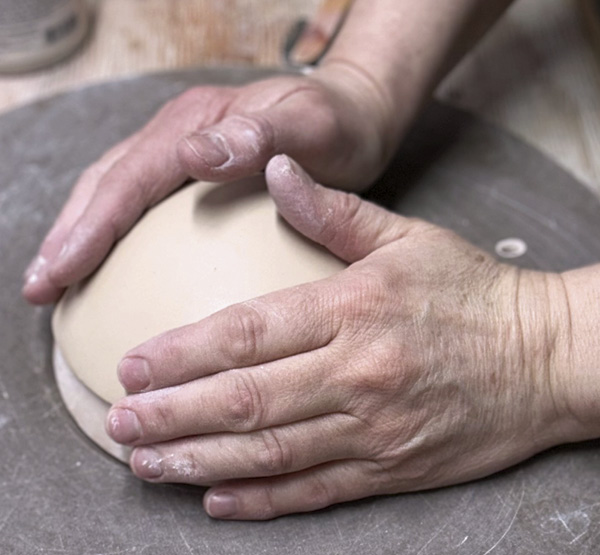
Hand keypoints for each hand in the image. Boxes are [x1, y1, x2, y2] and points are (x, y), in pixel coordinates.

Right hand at [22, 63, 396, 304]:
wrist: (354, 116)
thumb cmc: (337, 124)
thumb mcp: (310, 124)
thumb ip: (258, 135)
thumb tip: (194, 155)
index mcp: (197, 124)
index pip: (129, 178)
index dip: (90, 227)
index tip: (59, 272)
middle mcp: (181, 135)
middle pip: (108, 184)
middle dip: (69, 235)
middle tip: (39, 288)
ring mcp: (185, 153)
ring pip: (117, 192)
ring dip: (82, 235)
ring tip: (57, 281)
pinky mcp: (197, 173)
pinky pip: (143, 203)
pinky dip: (116, 233)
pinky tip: (110, 265)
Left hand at [105, 155, 580, 519]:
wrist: (548, 356)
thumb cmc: (475, 291)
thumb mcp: (407, 237)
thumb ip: (333, 210)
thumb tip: (276, 169)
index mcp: (354, 309)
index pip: (247, 334)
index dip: (181, 353)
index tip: (134, 364)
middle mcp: (357, 374)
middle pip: (244, 401)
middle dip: (171, 415)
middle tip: (119, 422)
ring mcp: (373, 430)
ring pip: (269, 454)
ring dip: (198, 461)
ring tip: (146, 464)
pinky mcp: (392, 469)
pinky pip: (314, 492)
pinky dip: (260, 501)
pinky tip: (214, 499)